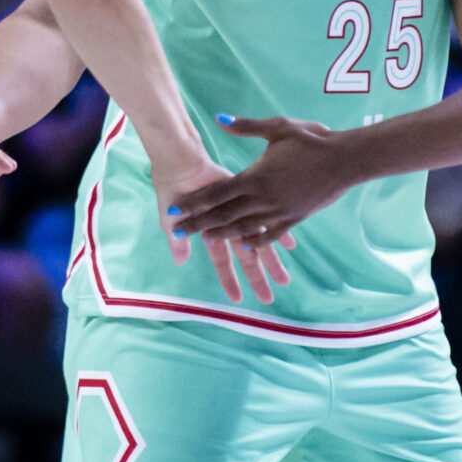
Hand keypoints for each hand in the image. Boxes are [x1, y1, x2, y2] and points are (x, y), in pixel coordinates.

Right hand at [155, 152, 291, 304]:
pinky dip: (278, 230)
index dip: (229, 280)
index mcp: (210, 233)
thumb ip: (177, 240)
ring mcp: (239, 214)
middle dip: (257, 278)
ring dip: (271, 260)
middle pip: (246, 257)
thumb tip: (180, 261)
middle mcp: (228, 228)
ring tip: (284, 279)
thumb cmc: (172, 189)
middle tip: (268, 299)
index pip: (222, 262)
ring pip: (259, 241)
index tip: (237, 299)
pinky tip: (291, 244)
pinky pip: (266, 216)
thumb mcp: (170, 219)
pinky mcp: (247, 199)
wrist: (180, 162)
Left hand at [169, 115, 354, 250]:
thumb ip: (246, 127)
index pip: (216, 193)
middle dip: (199, 223)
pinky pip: (270, 234)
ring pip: (243, 228)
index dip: (194, 203)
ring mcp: (279, 212)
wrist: (346, 159)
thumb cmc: (313, 139)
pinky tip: (244, 244)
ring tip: (204, 238)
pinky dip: (255, 240)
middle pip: (223, 215)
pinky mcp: (295, 218)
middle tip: (178, 231)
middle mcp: (264, 199)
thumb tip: (220, 119)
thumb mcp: (279, 127)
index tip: (175, 209)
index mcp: (256, 177)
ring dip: (222, 234)